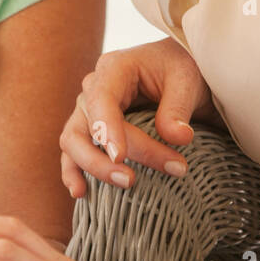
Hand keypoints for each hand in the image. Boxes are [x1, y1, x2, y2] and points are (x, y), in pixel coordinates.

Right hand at [60, 37, 216, 195]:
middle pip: (84, 126)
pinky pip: (73, 153)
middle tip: (131, 180)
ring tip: (119, 186)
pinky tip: (81, 192)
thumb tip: (179, 138)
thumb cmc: (179, 71)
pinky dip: (74, 172)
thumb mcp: (187, 81)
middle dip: (102, 158)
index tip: (120, 158)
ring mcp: (88, 110)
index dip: (106, 129)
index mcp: (114, 68)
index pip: (101, 99)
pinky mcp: (89, 130)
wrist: (177, 73)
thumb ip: (179, 107)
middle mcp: (93, 88)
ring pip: (72, 142)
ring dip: (91, 168)